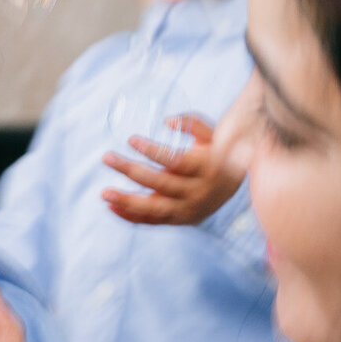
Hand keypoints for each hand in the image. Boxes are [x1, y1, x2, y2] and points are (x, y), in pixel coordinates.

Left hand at [102, 109, 250, 226]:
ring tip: (104, 193)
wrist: (236, 184)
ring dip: (127, 201)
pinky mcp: (181, 220)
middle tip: (106, 157)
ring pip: (154, 208)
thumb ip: (192, 123)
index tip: (131, 139)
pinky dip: (131, 216)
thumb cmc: (218, 151)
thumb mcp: (214, 133)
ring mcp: (189, 209)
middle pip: (160, 184)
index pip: (176, 161)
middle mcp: (198, 192)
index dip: (152, 151)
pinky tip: (111, 206)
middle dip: (131, 170)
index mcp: (206, 168)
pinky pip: (153, 221)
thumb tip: (167, 121)